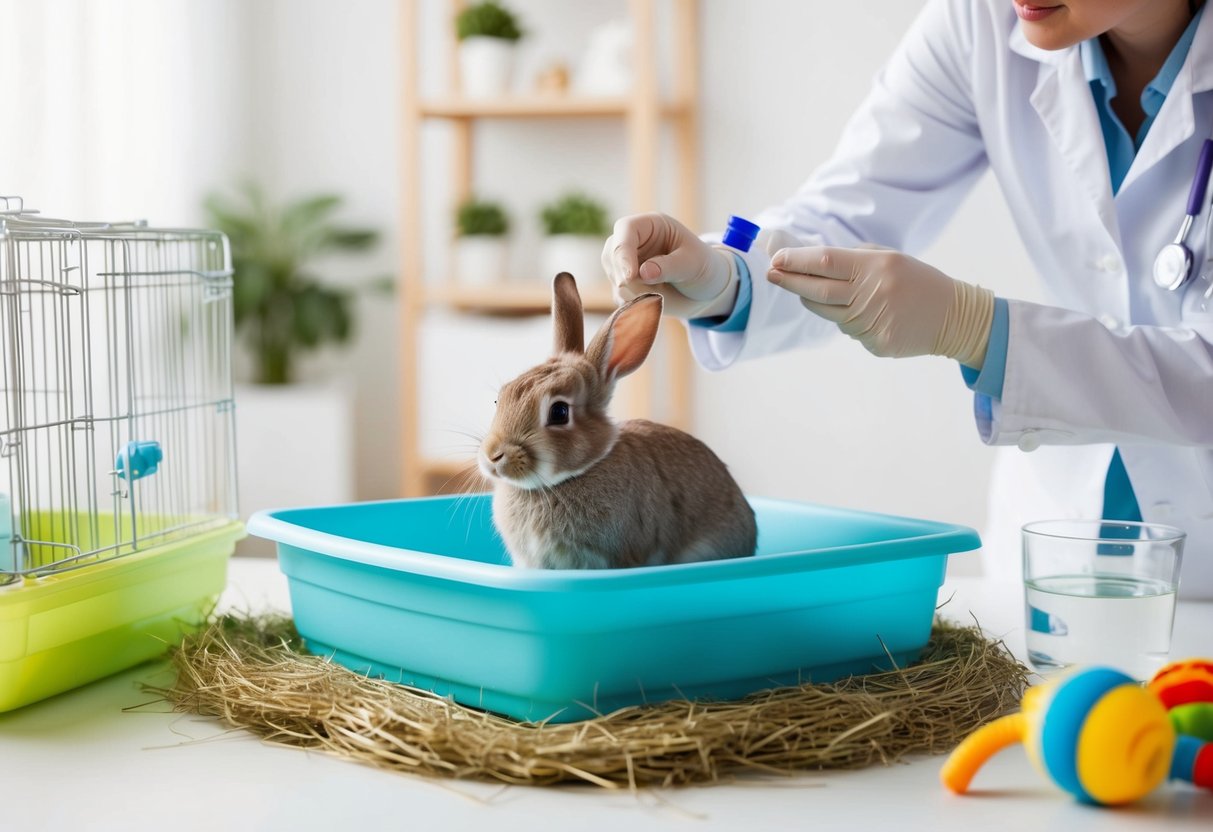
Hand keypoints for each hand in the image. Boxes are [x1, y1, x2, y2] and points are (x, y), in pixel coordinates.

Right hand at [601, 212, 737, 318]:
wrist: (705, 287)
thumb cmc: (702, 266)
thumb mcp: (692, 263)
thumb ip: (669, 266)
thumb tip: (643, 273)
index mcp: (650, 225)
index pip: (625, 229)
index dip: (623, 252)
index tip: (629, 277)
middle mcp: (633, 240)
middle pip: (612, 253)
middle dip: (625, 276)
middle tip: (646, 292)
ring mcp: (626, 261)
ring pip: (614, 276)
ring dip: (633, 291)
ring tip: (659, 294)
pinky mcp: (625, 282)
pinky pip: (619, 294)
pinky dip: (633, 302)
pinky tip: (653, 301)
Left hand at [767, 245, 993, 366]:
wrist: (954, 317)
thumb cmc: (917, 282)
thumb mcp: (890, 259)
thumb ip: (854, 259)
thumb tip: (811, 261)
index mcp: (876, 266)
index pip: (825, 261)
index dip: (797, 261)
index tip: (777, 260)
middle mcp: (872, 293)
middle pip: (818, 290)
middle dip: (790, 281)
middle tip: (772, 274)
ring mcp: (873, 322)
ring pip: (828, 313)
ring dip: (813, 301)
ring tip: (808, 291)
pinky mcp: (876, 343)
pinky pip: (848, 330)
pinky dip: (846, 319)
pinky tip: (863, 313)